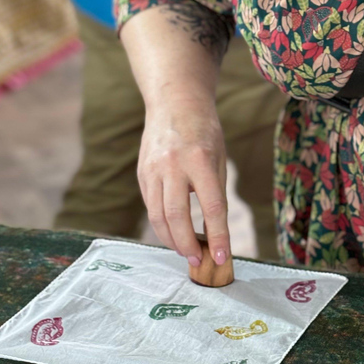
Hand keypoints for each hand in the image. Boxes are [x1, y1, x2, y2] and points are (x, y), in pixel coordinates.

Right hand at [138, 98, 229, 267]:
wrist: (174, 102)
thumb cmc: (204, 132)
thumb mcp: (219, 159)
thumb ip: (216, 193)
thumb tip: (214, 232)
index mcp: (200, 160)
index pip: (212, 207)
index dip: (218, 236)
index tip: (222, 258)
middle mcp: (173, 165)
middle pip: (177, 216)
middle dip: (187, 244)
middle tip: (197, 260)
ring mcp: (153, 169)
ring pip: (158, 216)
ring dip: (171, 239)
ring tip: (184, 251)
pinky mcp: (142, 173)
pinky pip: (151, 206)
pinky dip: (161, 224)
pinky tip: (172, 233)